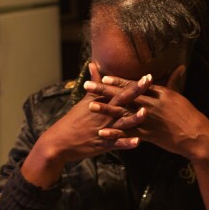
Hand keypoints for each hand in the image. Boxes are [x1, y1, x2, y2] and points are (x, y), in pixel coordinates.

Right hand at [20, 62, 150, 187]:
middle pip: (122, 102)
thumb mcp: (84, 101)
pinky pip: (116, 144)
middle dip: (136, 92)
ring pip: (122, 123)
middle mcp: (104, 115)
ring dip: (133, 118)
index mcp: (101, 103)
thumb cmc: (73, 120)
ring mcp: (104, 130)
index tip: (148, 76)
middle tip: (149, 82)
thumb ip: (94, 83)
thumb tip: (94, 64)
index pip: (119, 90)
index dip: (134, 83)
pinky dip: (126, 143)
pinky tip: (138, 142)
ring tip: (145, 113)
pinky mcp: (102, 145)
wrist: (59, 141)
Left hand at [87, 65, 208, 162]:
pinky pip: (128, 133)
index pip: (134, 85)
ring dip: (106, 109)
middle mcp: (151, 104)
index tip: (103, 76)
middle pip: (124, 96)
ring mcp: (149, 120)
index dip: (118, 81)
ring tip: (90, 105)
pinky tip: (102, 132)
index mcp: (158, 93)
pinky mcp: (149, 135)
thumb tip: (179, 66)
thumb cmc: (189, 115)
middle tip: (87, 85)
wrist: (197, 136)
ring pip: (123, 113)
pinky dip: (115, 132)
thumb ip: (174, 82)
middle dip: (104, 90)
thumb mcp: (180, 96)